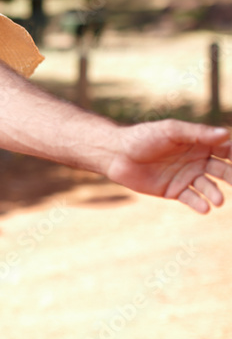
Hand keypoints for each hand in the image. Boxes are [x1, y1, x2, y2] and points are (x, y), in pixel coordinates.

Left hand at [108, 121, 231, 213]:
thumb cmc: (143, 137)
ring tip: (218, 200)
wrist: (117, 154)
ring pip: (208, 186)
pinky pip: (191, 198)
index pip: (226, 149)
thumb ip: (197, 133)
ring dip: (215, 193)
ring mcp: (187, 176)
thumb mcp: (171, 131)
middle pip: (222, 169)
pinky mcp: (174, 190)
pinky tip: (205, 208)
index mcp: (200, 143)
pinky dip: (199, 204)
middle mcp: (197, 160)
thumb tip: (226, 133)